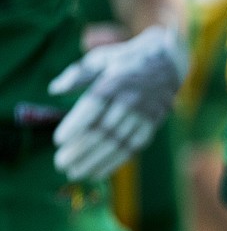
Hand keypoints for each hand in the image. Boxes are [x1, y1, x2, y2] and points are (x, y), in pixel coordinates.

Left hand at [50, 25, 186, 179]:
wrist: (167, 62)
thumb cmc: (126, 59)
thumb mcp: (100, 58)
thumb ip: (77, 74)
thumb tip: (54, 89)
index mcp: (115, 81)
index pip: (93, 107)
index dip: (76, 125)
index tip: (58, 140)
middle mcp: (130, 100)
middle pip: (104, 130)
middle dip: (81, 149)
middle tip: (61, 163)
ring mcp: (143, 115)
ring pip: (118, 144)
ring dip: (95, 161)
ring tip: (75, 172)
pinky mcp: (152, 125)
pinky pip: (133, 148)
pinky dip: (114, 162)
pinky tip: (97, 172)